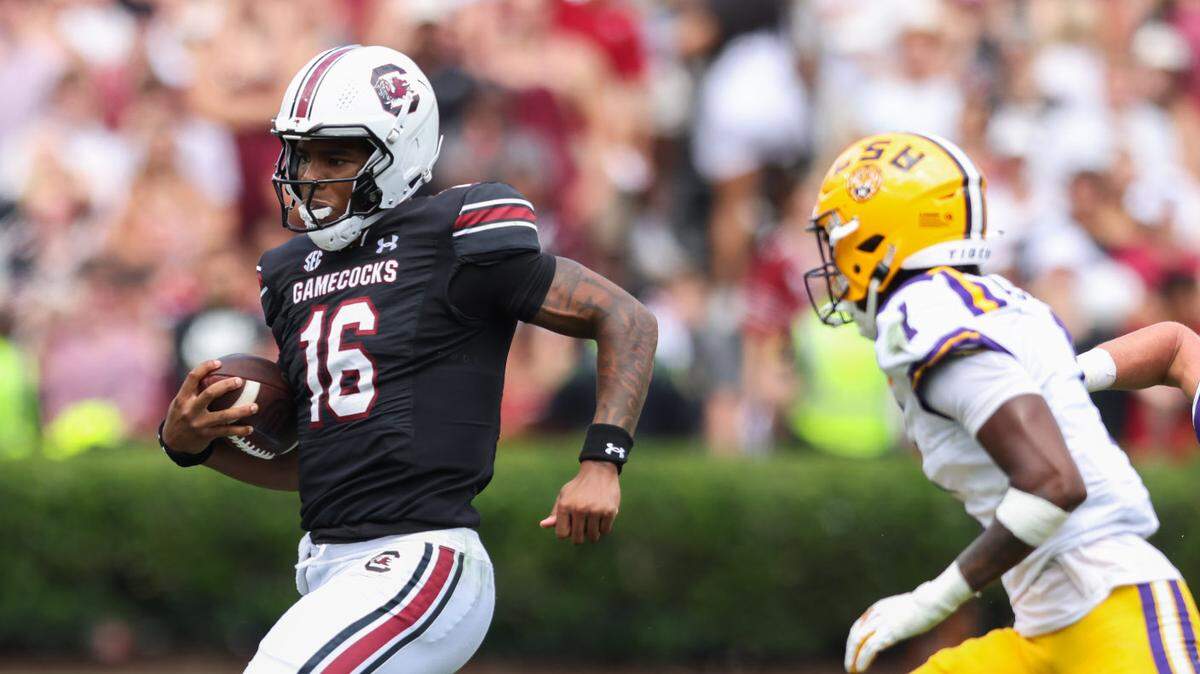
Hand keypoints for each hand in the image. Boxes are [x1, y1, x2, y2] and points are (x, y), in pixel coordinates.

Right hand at [162, 360, 255, 453]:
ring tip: (255, 407)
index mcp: (183, 398)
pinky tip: (250, 429)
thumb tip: (216, 373)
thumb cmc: (181, 417)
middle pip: (210, 393)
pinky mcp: (206, 435)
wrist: (174, 443)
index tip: (219, 362)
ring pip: (223, 416)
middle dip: (226, 386)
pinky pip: (226, 432)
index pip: (192, 378)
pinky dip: (239, 431)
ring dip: (241, 411)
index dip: (205, 367)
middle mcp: (190, 410)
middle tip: (240, 380)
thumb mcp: (180, 403)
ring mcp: (199, 424)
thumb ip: (194, 391)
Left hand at [539, 461, 619, 543]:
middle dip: (580, 536)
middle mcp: (579, 509)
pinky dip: (604, 527)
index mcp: (565, 506)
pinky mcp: (609, 511)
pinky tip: (602, 516)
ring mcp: (595, 510)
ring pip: (593, 537)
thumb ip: (555, 513)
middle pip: (577, 539)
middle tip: (583, 526)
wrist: (599, 471)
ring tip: (593, 521)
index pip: (562, 534)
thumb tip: (543, 525)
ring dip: (593, 533)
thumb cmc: (578, 486)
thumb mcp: (564, 496)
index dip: (567, 533)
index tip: (571, 526)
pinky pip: (605, 530)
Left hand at [844, 565, 970, 672]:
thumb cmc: (926, 604)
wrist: (931, 601)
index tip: (854, 651)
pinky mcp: (889, 632)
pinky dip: (863, 659)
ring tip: (852, 670)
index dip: (855, 640)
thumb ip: (899, 615)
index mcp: (878, 607)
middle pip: (855, 633)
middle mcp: (876, 614)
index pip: (859, 626)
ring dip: (853, 657)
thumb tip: (903, 622)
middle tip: (849, 664)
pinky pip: (870, 648)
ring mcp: (882, 622)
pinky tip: (861, 668)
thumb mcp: (906, 608)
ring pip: (858, 641)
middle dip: (850, 650)